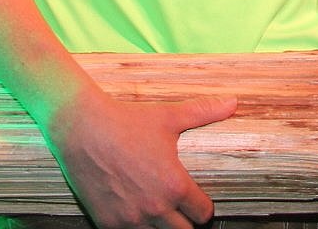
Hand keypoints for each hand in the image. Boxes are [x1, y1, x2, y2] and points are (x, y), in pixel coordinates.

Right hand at [46, 86, 236, 228]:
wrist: (84, 130)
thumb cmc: (128, 122)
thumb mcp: (169, 116)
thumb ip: (204, 112)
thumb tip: (233, 101)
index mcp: (174, 186)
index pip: (203, 214)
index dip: (204, 208)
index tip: (200, 201)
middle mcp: (155, 209)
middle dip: (187, 223)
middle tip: (183, 210)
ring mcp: (130, 220)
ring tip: (162, 214)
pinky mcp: (108, 224)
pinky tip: (138, 217)